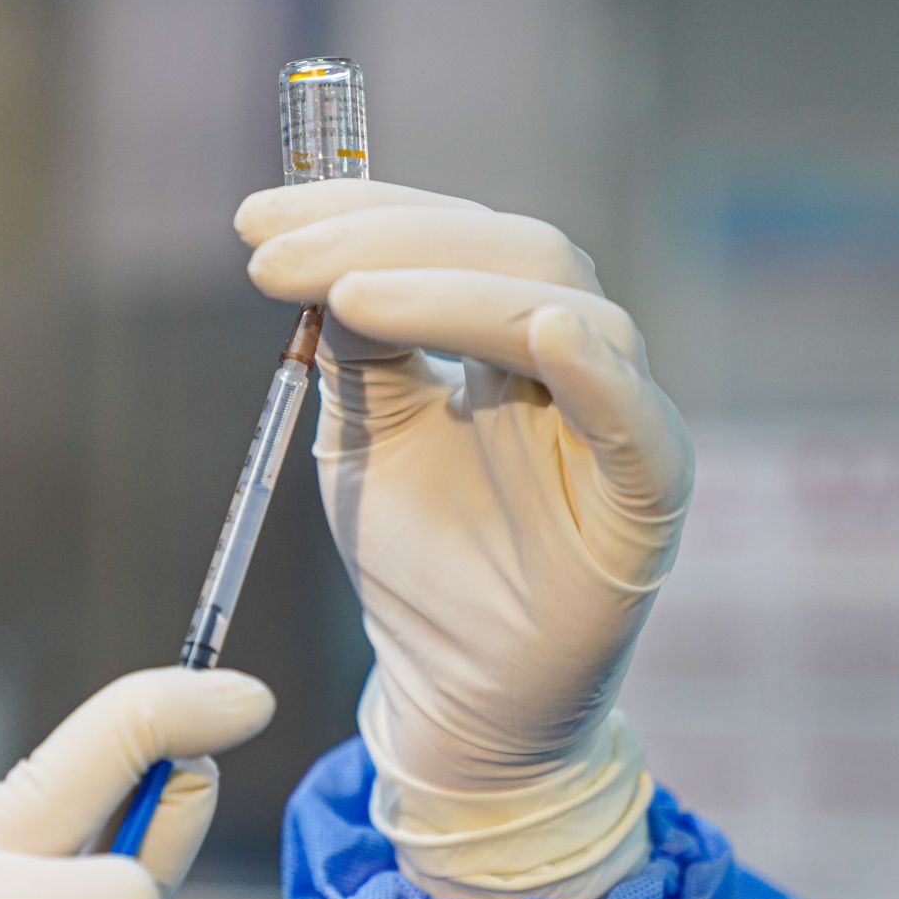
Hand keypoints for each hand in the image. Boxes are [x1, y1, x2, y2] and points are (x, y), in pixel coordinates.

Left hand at [237, 180, 691, 898]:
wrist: (454, 689)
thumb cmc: (418, 557)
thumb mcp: (363, 433)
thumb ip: (354, 346)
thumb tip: (310, 252)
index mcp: (505, 332)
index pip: (450, 233)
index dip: (358, 210)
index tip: (252, 217)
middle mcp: (571, 355)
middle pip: (508, 248)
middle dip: (383, 237)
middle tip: (271, 257)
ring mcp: (616, 419)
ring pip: (563, 306)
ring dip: (448, 285)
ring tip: (348, 295)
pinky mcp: (646, 494)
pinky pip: (632, 414)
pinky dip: (591, 364)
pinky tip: (535, 330)